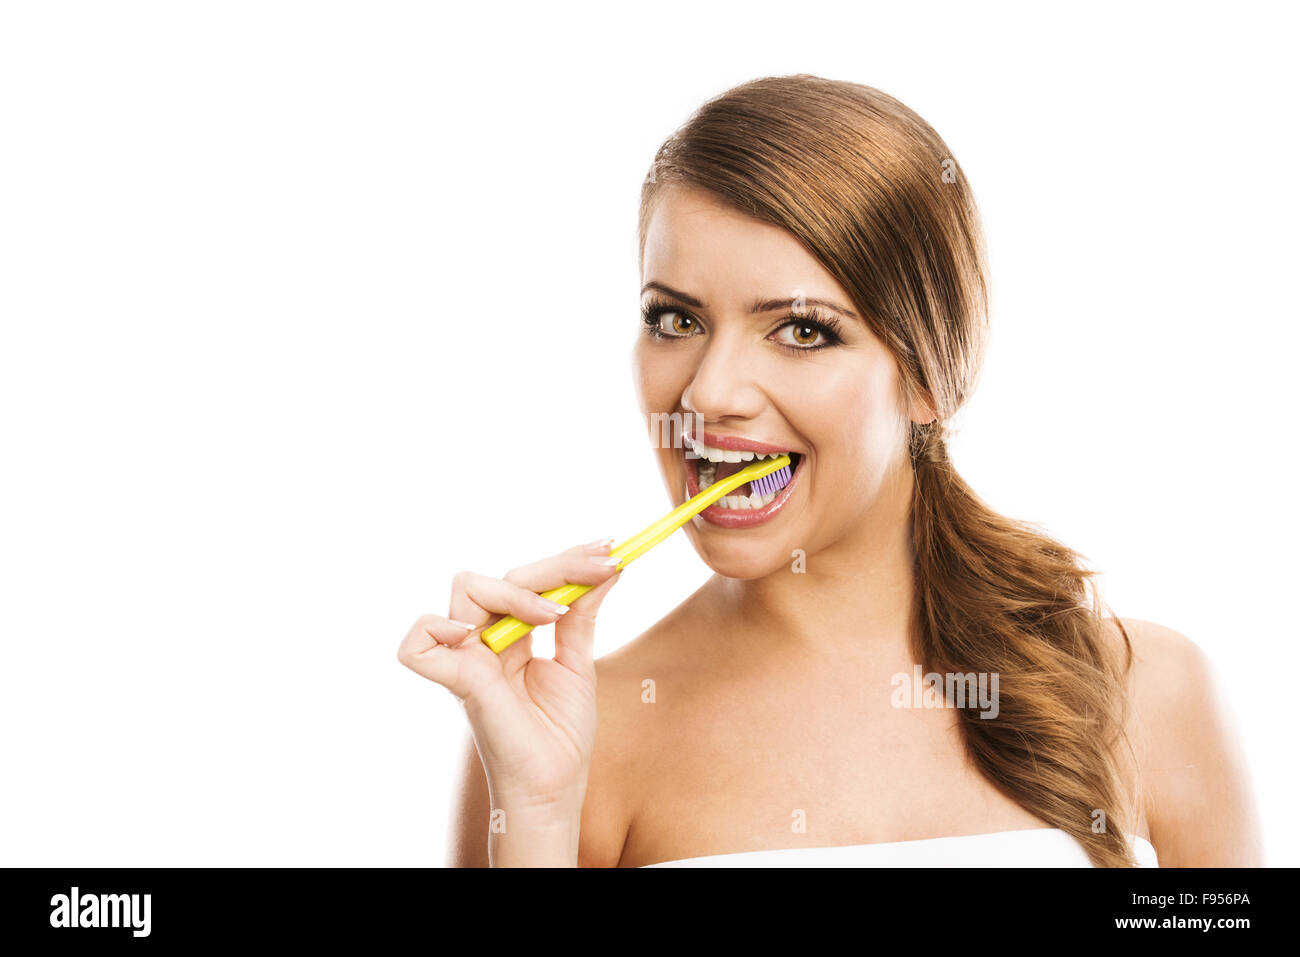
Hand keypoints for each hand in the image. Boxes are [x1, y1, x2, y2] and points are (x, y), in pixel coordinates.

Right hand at [397, 538, 621, 813]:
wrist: (556, 787)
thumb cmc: (561, 735)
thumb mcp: (578, 662)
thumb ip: (582, 614)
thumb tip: (608, 567)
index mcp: (510, 635)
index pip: (528, 579)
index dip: (566, 560)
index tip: (610, 549)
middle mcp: (483, 641)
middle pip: (501, 576)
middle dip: (555, 566)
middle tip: (603, 566)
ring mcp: (466, 658)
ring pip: (467, 588)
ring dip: (515, 591)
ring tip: (553, 615)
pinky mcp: (456, 682)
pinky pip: (418, 644)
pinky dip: (438, 628)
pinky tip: (480, 633)